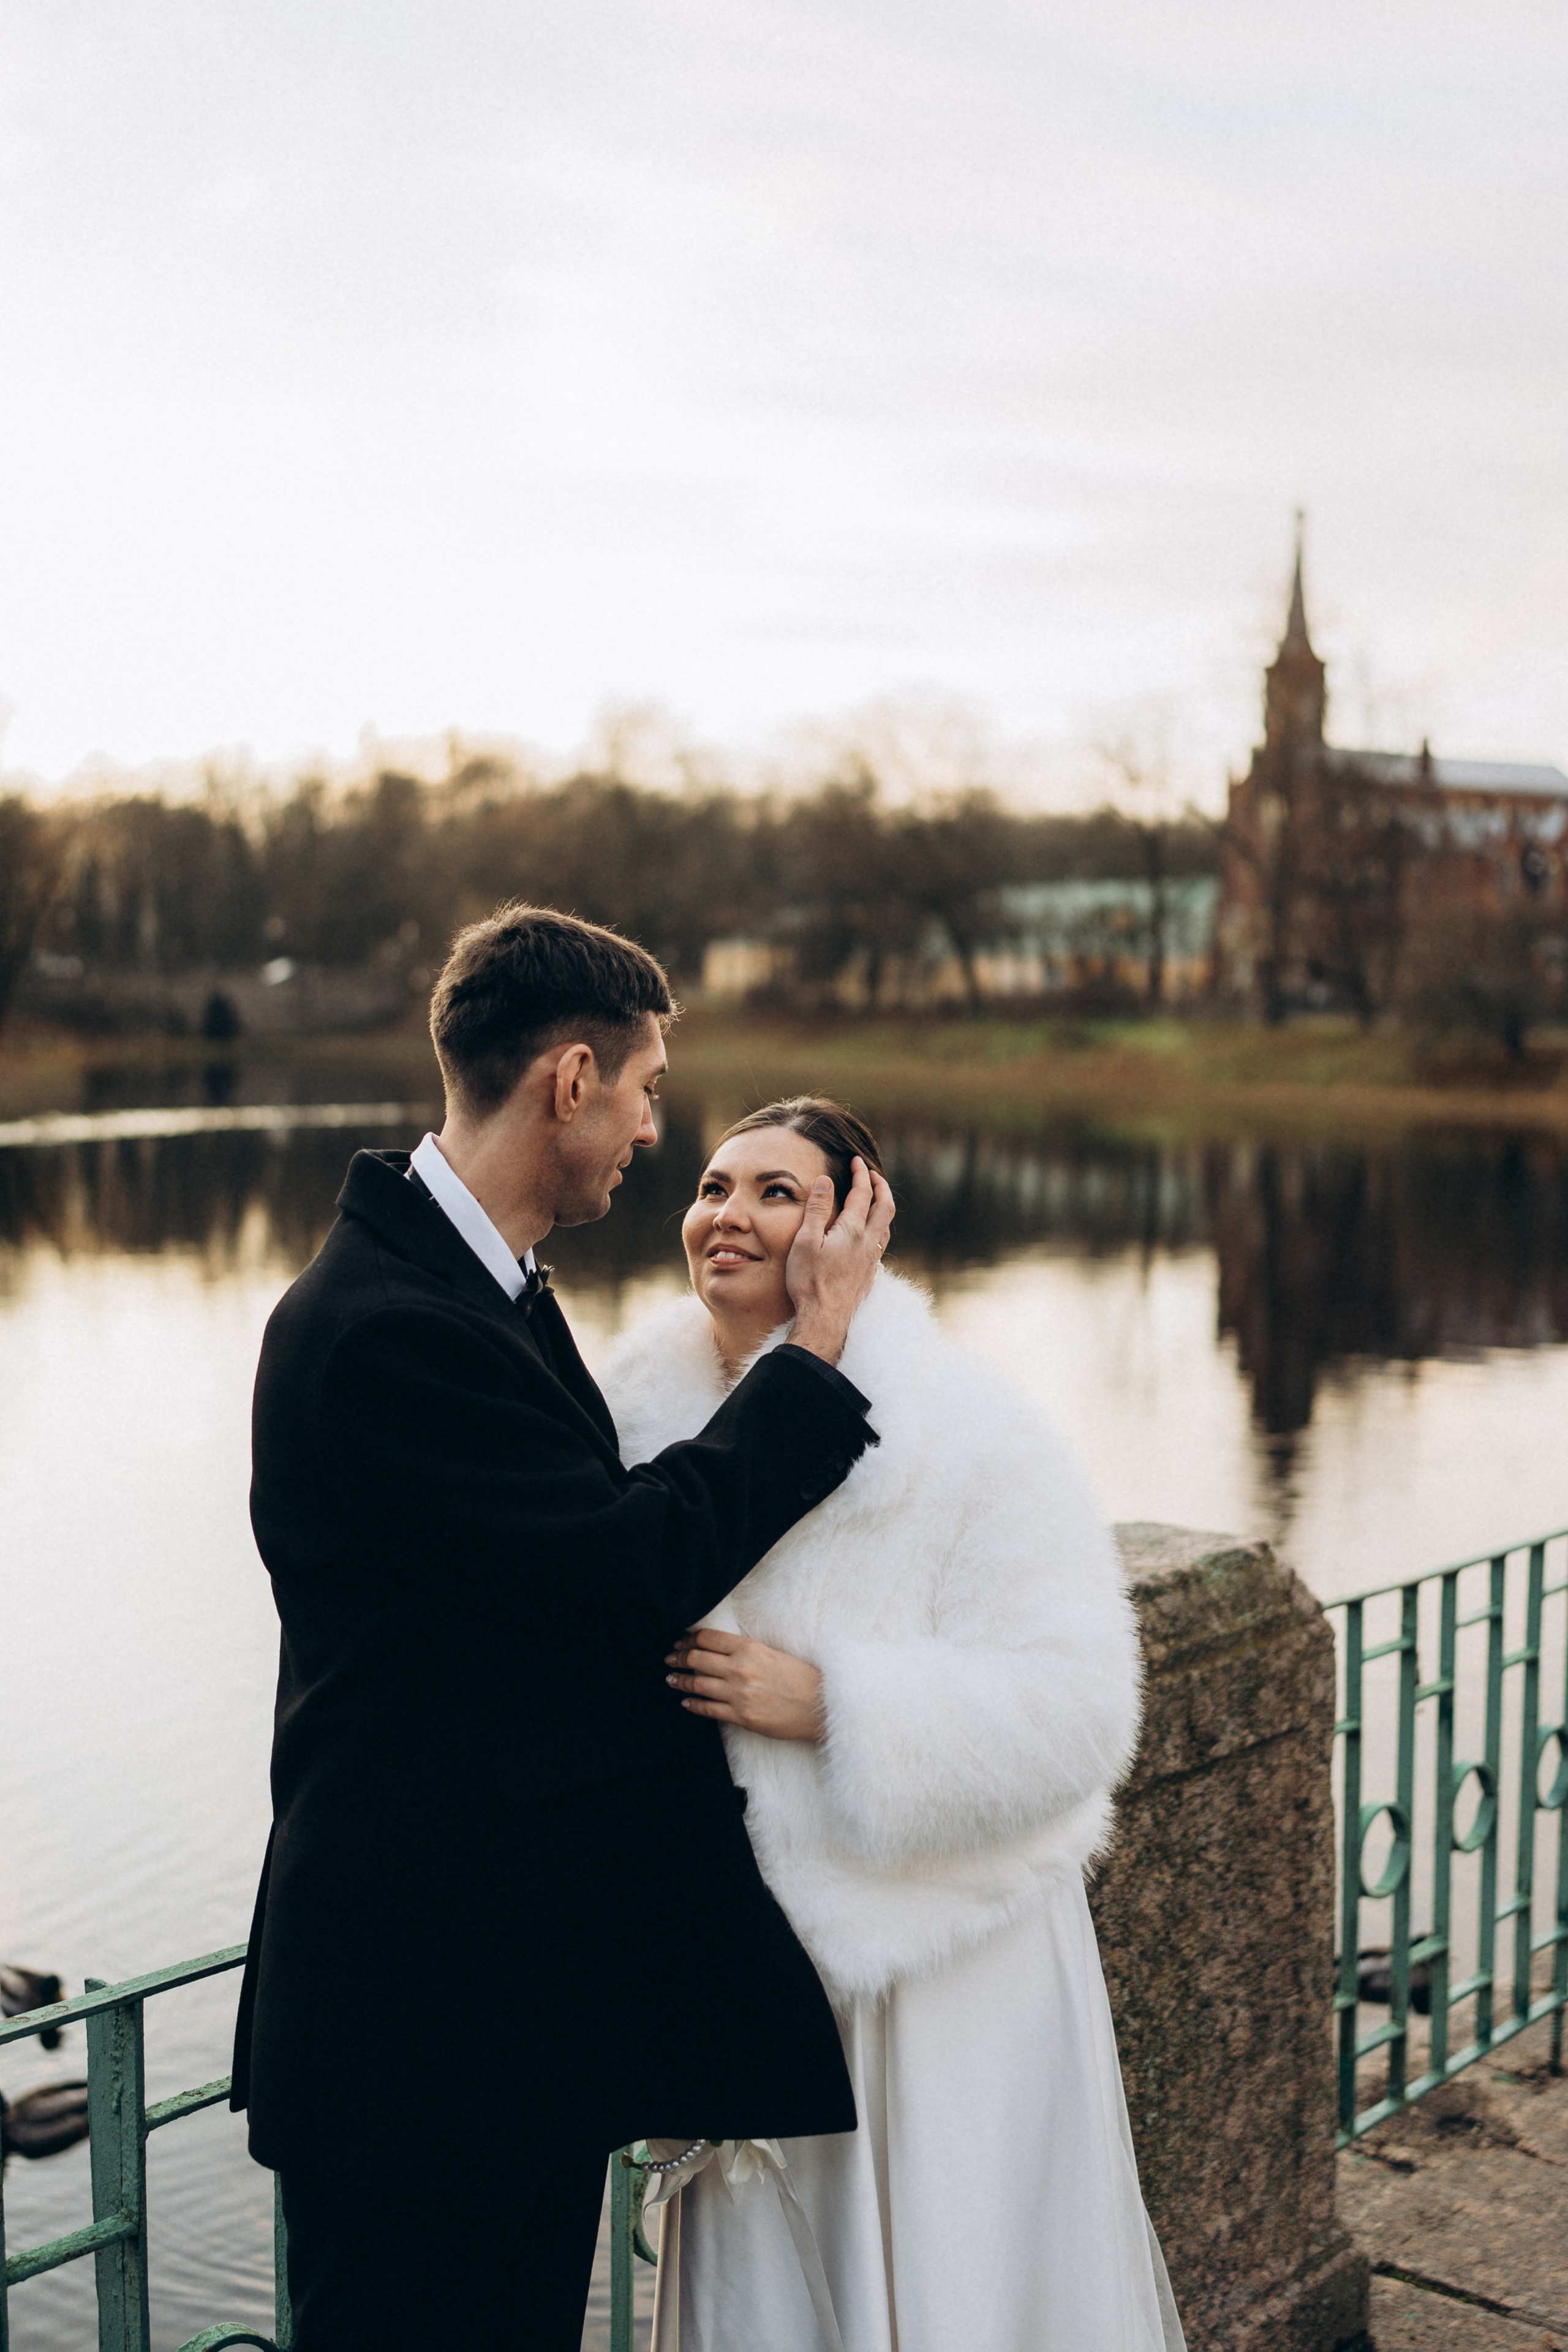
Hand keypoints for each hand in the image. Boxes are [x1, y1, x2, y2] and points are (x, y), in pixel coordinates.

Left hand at [666, 1627, 824, 1742]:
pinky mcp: (742, 1717)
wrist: (820, 1706)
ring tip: (671, 1679)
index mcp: (750, 1648)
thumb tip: (716, 1649)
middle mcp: (741, 1669)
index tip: (680, 1641)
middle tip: (671, 1658)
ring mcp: (739, 1694)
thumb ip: (745, 1650)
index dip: (689, 1639)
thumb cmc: (800, 1678)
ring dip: (680, 1680)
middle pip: (698, 1659)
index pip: (708, 1639)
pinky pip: (708, 1709)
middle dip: (679, 1657)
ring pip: (698, 1684)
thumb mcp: (772, 1653)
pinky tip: (686, 1701)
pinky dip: (692, 1704)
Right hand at [784, 1155, 894, 1365]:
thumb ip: (818, 1209)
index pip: (863, 1193)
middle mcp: (868, 1243)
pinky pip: (880, 1244)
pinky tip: (868, 1236)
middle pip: (885, 1207)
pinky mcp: (869, 1274)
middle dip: (881, 1186)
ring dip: (882, 1208)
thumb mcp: (806, 1241)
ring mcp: (871, 1260)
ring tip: (873, 1200)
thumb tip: (827, 1180)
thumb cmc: (810, 1282)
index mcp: (853, 1231)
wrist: (825, 1320)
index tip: (856, 1160)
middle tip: (872, 1174)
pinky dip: (878, 1229)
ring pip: (885, 1227)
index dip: (861, 1173)